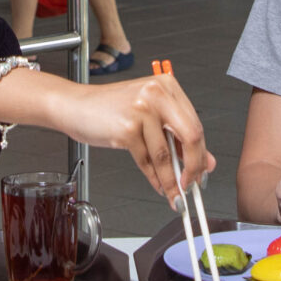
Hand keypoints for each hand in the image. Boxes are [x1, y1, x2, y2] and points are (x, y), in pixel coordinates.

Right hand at [51, 70, 211, 198]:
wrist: (74, 105)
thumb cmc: (109, 109)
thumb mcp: (149, 117)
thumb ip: (177, 137)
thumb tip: (206, 162)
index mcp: (167, 85)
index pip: (196, 124)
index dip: (202, 153)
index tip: (203, 171)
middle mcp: (157, 93)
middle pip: (190, 136)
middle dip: (194, 168)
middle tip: (192, 186)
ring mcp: (141, 109)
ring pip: (166, 155)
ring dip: (172, 181)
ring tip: (175, 194)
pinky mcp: (126, 128)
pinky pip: (147, 161)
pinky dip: (154, 178)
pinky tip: (158, 185)